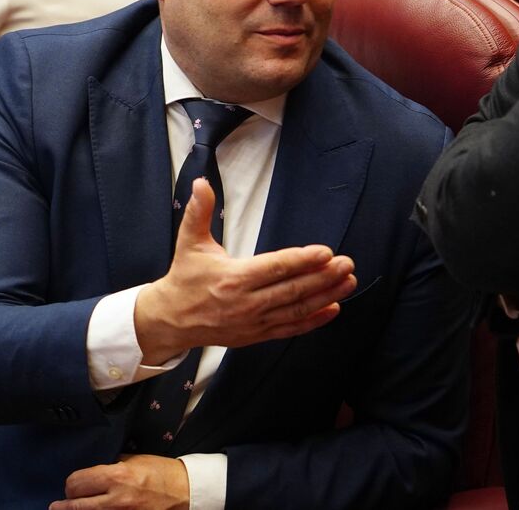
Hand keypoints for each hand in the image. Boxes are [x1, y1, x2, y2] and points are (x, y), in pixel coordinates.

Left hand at [51, 455, 188, 509]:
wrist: (185, 491)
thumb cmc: (161, 472)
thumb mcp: (135, 460)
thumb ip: (112, 466)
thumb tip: (93, 474)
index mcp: (117, 475)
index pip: (78, 482)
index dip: (71, 484)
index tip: (71, 486)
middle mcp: (116, 498)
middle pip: (76, 505)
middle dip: (66, 504)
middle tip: (59, 505)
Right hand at [134, 178, 355, 364]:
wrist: (170, 320)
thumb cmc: (184, 278)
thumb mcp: (189, 241)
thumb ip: (198, 211)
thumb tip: (201, 182)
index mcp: (233, 278)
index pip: (275, 268)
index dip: (302, 260)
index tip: (325, 252)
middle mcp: (246, 303)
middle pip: (293, 290)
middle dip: (323, 277)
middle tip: (347, 263)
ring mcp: (253, 322)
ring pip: (296, 310)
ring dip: (326, 296)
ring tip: (348, 282)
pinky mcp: (257, 335)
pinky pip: (290, 329)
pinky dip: (314, 321)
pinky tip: (334, 308)